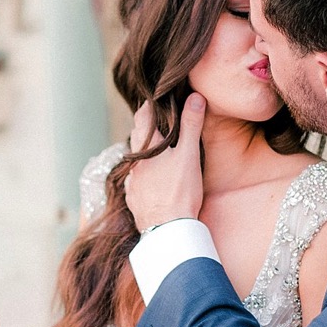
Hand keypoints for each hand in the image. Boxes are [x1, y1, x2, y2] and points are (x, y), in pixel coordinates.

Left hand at [125, 95, 206, 232]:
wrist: (168, 229)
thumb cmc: (180, 191)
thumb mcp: (189, 154)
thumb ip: (191, 125)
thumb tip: (195, 96)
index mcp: (146, 148)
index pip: (142, 119)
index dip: (148, 107)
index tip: (153, 100)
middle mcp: (134, 164)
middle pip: (137, 139)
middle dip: (145, 128)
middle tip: (154, 120)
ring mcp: (132, 183)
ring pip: (135, 161)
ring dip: (144, 153)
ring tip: (155, 150)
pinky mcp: (133, 199)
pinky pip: (135, 181)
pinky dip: (142, 174)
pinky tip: (149, 179)